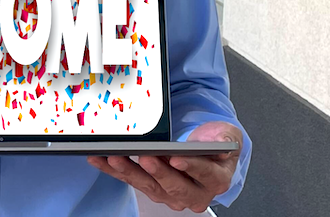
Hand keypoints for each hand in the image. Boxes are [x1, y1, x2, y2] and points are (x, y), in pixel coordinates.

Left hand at [86, 121, 240, 212]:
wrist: (206, 151)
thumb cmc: (214, 144)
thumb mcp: (227, 135)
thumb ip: (225, 139)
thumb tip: (222, 143)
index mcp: (215, 180)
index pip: (204, 174)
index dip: (191, 166)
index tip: (177, 159)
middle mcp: (194, 192)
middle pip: (175, 185)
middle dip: (158, 171)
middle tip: (145, 157)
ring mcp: (171, 193)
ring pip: (149, 185)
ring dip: (130, 171)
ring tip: (116, 157)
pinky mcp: (152, 188)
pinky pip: (132, 180)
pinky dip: (115, 171)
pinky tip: (102, 160)